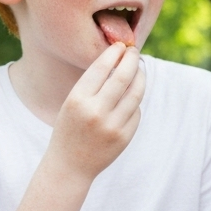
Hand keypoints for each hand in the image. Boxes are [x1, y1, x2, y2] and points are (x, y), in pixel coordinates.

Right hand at [46, 43, 145, 181]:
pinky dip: (135, 100)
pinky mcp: (124, 137)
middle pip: (123, 77)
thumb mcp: (72, 102)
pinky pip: (136, 111)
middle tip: (134, 52)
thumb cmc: (70, 127)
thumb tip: (119, 59)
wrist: (70, 165)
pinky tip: (131, 96)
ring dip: (140, 77)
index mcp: (77, 99)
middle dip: (131, 60)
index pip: (101, 67)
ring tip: (139, 69)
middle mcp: (95, 112)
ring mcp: (112, 126)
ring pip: (136, 93)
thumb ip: (93, 83)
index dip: (114, 53)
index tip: (121, 45)